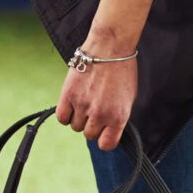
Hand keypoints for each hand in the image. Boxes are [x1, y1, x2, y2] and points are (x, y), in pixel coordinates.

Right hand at [56, 28, 139, 151]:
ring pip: (75, 127)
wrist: (110, 47)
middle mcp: (100, 114)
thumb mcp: (129, 97)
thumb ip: (118, 116)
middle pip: (89, 135)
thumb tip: (109, 129)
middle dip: (92, 126)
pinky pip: (62, 117)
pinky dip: (66, 114)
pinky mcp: (68, 95)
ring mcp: (83, 105)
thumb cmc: (122, 70)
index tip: (104, 133)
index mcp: (118, 116)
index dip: (105, 139)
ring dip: (79, 118)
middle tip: (95, 112)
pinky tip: (72, 105)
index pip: (107, 144)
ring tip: (85, 103)